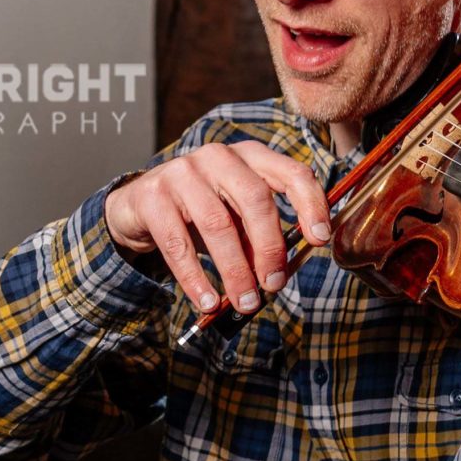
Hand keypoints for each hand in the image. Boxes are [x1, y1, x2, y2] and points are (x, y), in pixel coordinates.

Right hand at [103, 141, 331, 315]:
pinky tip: (207, 301)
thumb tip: (280, 274)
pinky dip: (196, 278)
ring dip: (235, 271)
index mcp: (249, 157)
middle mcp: (218, 157)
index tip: (320, 239)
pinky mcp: (153, 196)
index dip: (311, 204)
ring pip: (217, 225)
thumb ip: (260, 235)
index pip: (291, 173)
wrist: (139, 205)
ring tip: (245, 303)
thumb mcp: (236, 216)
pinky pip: (178, 244)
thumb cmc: (200, 213)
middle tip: (275, 284)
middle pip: (255, 199)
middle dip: (270, 247)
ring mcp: (182, 172)